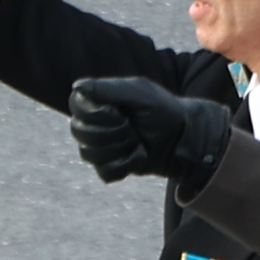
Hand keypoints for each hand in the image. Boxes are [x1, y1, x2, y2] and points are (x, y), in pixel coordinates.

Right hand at [69, 77, 233, 186]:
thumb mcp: (139, 94)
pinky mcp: (110, 166)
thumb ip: (108, 89)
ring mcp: (102, 146)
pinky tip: (138, 156)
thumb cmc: (163, 111)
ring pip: (89, 154)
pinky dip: (125, 166)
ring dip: (119, 148)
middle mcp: (96, 123)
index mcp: (100, 101)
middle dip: (110, 132)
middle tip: (131, 127)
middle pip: (79, 132)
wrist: (183, 138)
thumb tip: (77, 87)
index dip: (94, 114)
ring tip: (137, 141)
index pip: (76, 106)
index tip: (118, 112)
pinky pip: (105, 172)